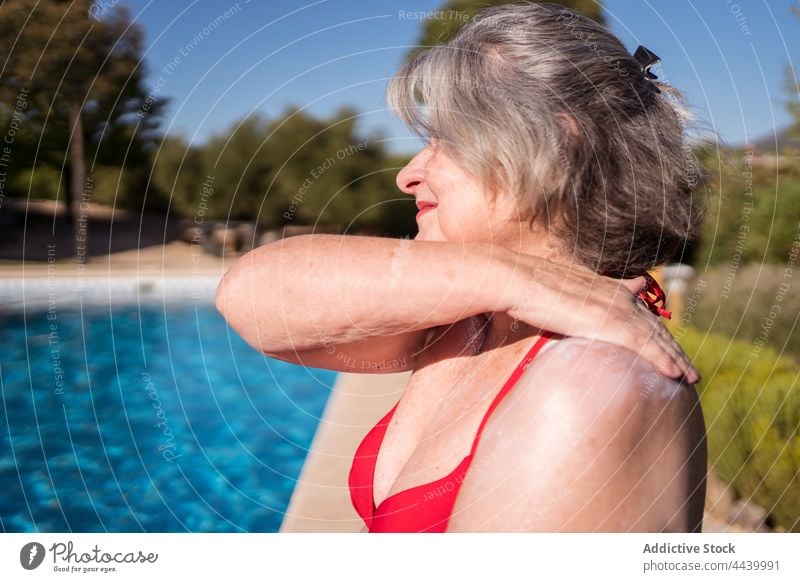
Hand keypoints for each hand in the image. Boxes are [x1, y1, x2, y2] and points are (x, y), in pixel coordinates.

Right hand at [506, 256, 699, 382]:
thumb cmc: (534, 288)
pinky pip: (645, 346)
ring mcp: (617, 310)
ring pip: (657, 339)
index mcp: (611, 289)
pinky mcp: (611, 323)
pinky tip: (675, 375)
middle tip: (690, 372)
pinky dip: (663, 361)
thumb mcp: (566, 290)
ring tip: (691, 379)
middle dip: (675, 351)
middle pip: (656, 328)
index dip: (659, 335)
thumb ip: (586, 297)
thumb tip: (586, 304)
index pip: (643, 316)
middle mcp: (621, 297)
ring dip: (677, 360)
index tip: (671, 349)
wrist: (523, 281)